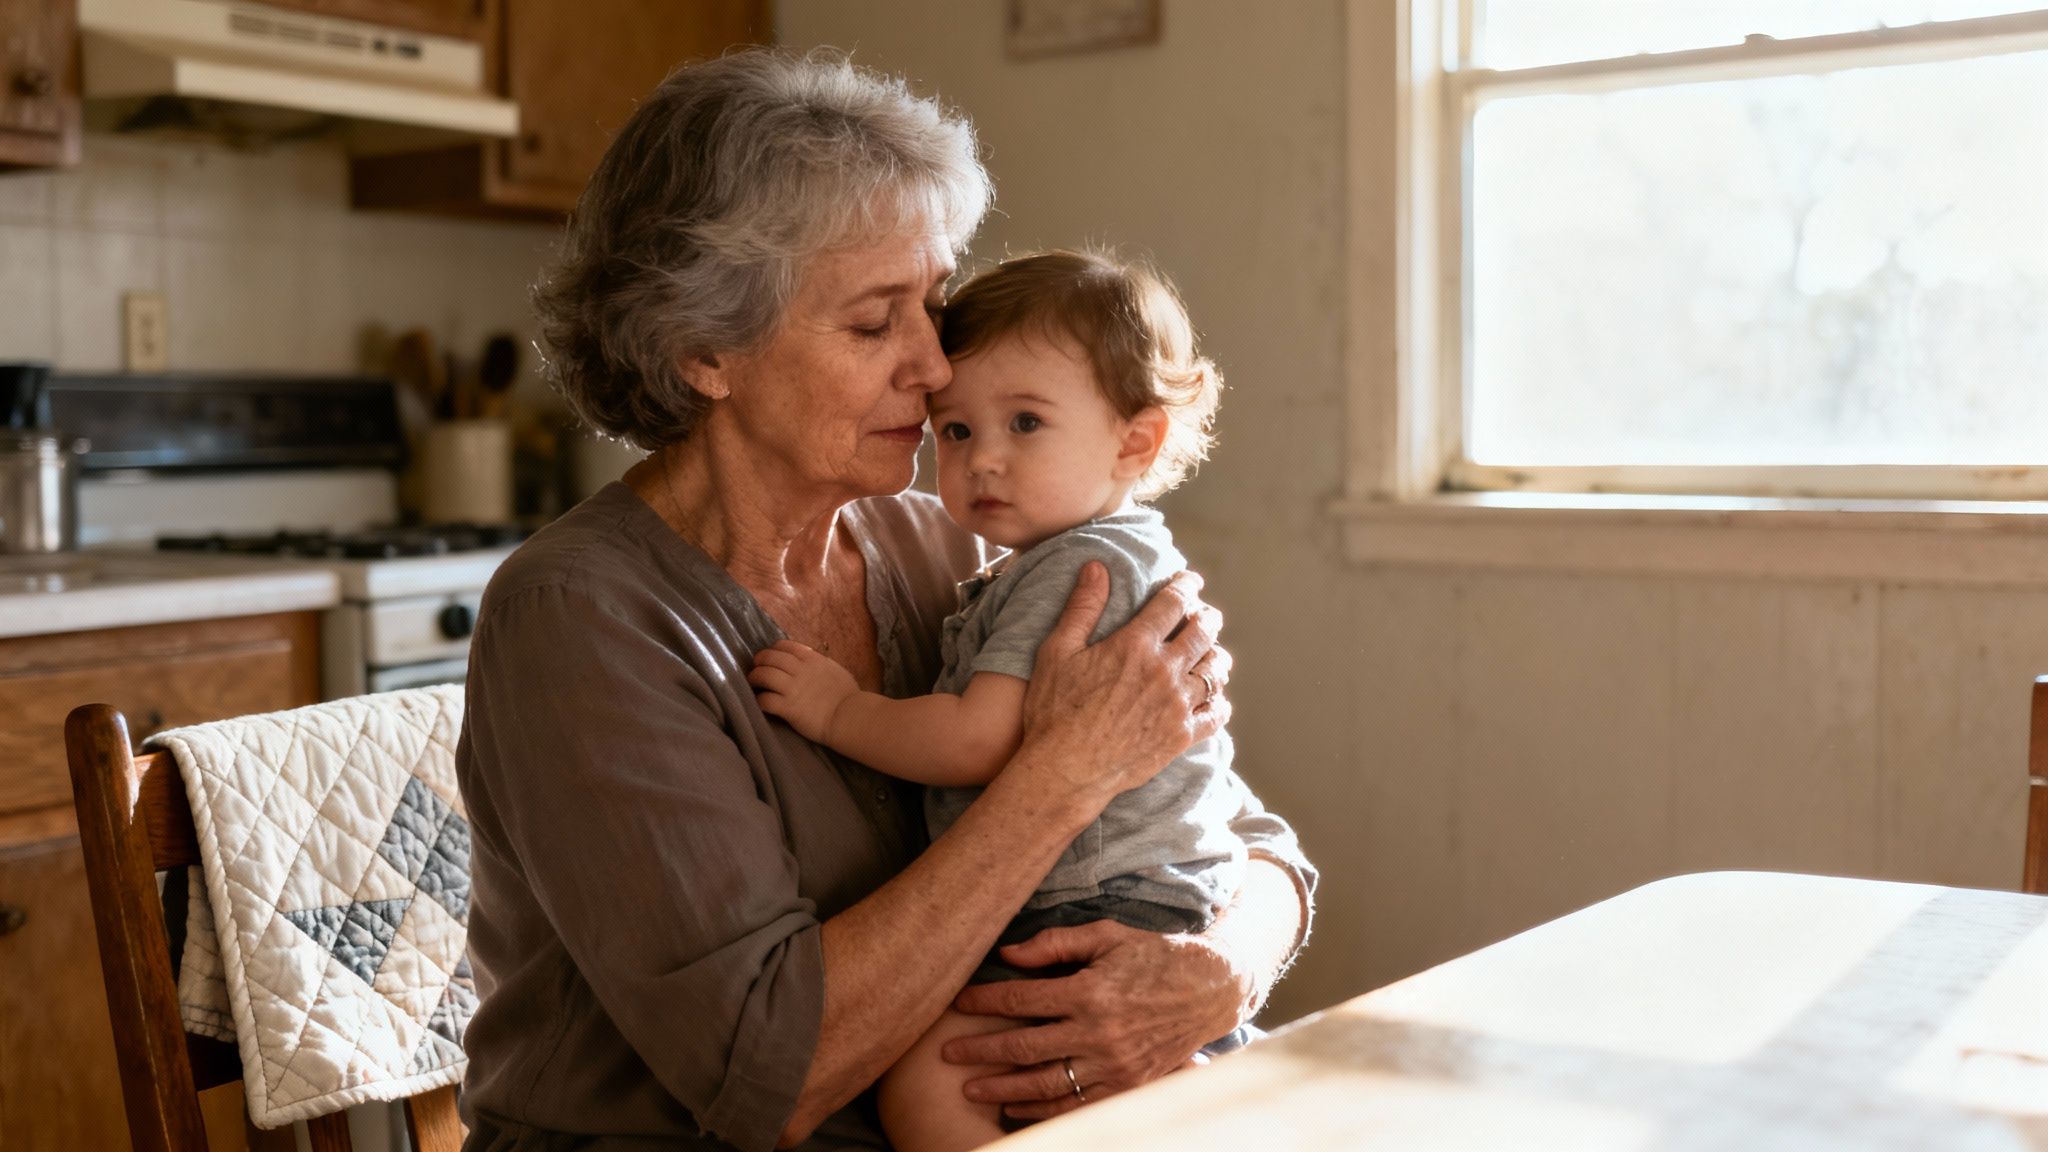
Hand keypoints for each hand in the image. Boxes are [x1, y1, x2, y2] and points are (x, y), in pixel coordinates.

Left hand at [748, 640, 857, 743]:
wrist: (850, 716)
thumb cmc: (848, 695)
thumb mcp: (835, 670)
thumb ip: (820, 663)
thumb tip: (810, 659)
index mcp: (812, 659)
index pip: (785, 646)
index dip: (773, 649)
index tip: (770, 656)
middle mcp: (799, 670)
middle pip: (770, 658)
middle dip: (759, 661)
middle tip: (756, 668)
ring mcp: (792, 689)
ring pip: (763, 675)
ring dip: (755, 678)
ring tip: (754, 683)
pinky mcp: (787, 707)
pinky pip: (765, 700)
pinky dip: (760, 699)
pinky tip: (761, 701)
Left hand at [940, 919, 1249, 1120]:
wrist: (1211, 988)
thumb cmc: (1155, 955)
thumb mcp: (1107, 935)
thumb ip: (1055, 944)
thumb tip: (1007, 954)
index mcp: (1090, 990)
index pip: (1021, 998)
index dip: (984, 1001)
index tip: (958, 1004)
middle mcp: (1098, 1032)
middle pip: (1024, 1046)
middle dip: (980, 1051)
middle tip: (948, 1055)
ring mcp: (1113, 1064)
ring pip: (1045, 1083)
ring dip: (1003, 1088)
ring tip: (971, 1088)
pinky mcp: (1127, 1084)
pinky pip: (1075, 1104)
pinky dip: (1042, 1110)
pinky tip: (1016, 1106)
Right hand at [1016, 564, 1229, 805]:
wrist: (1065, 771)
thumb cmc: (1054, 710)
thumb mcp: (1058, 651)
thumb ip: (1082, 607)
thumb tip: (1096, 566)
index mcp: (1135, 645)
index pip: (1173, 603)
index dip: (1186, 586)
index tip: (1192, 581)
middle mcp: (1163, 671)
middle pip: (1202, 633)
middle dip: (1208, 617)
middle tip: (1208, 615)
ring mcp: (1176, 705)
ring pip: (1214, 671)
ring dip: (1217, 656)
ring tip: (1214, 653)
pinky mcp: (1181, 736)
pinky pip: (1216, 713)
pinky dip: (1220, 701)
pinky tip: (1215, 697)